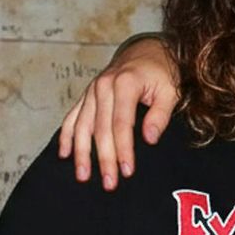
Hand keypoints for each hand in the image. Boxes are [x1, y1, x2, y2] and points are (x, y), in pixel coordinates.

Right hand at [57, 33, 179, 188]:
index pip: (121, 123)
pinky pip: (72, 117)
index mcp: (125, 83)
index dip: (123, 149)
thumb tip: (149, 139)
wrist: (147, 51)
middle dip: (104, 158)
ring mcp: (92, 90)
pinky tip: (64, 154)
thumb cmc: (162, 73)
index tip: (127, 171)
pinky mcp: (87, 95)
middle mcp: (104, 85)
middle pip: (100, 128)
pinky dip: (67, 136)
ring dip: (81, 153)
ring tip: (83, 176)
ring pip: (82, 125)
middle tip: (109, 183)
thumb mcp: (171, 91)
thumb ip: (160, 114)